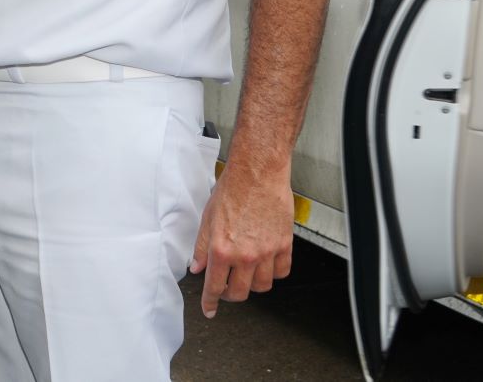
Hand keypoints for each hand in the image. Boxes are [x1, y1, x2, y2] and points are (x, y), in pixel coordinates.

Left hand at [189, 159, 294, 317]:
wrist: (258, 173)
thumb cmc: (233, 189)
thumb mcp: (207, 218)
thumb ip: (202, 246)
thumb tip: (197, 267)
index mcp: (222, 249)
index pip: (215, 286)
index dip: (210, 302)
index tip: (209, 309)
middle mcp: (245, 255)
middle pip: (241, 293)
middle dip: (231, 295)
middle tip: (227, 289)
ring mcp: (267, 252)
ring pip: (263, 286)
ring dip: (253, 285)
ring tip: (246, 274)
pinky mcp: (284, 245)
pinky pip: (282, 271)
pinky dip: (274, 273)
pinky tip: (266, 265)